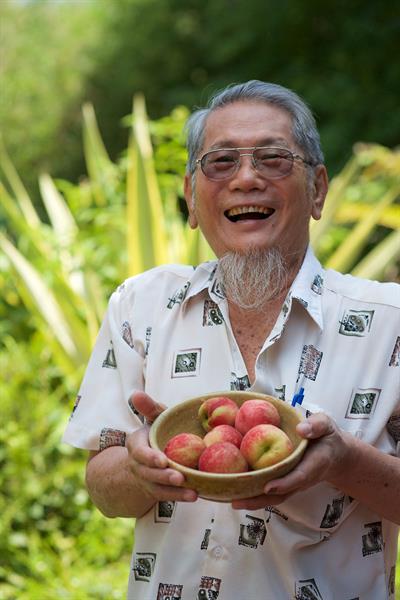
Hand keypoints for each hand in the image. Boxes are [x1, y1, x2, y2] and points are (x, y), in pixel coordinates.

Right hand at [125, 391, 197, 502]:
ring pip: (158, 489)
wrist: (145, 458)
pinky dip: (180, 497)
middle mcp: (139, 465)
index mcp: (136, 446)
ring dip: (175, 492)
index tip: (163, 460)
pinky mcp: (158, 491)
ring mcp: (147, 480)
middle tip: (179, 477)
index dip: (150, 458)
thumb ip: (148, 408)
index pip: (140, 453)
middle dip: (164, 477)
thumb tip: (136, 393)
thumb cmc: (155, 432)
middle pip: (149, 473)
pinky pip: (168, 496)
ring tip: (193, 493)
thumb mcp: (152, 418)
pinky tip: (196, 495)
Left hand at [232, 412, 348, 510]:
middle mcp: (302, 478)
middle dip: (260, 499)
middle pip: (281, 494)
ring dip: (255, 501)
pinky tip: (238, 491)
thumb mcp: (326, 425)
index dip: (284, 483)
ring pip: (275, 496)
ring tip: (233, 501)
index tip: (268, 487)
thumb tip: (301, 429)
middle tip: (237, 501)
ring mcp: (294, 483)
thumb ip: (316, 426)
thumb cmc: (327, 437)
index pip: (298, 477)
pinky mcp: (287, 482)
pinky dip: (256, 494)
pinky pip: (272, 491)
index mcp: (313, 464)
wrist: (335, 454)